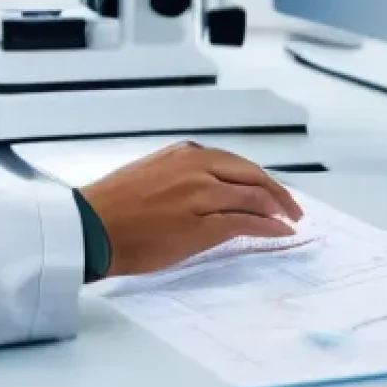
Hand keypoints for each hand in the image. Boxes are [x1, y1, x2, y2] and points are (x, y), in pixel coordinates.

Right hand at [80, 141, 303, 277]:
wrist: (93, 226)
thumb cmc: (113, 206)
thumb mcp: (150, 174)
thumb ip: (182, 176)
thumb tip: (209, 191)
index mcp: (183, 154)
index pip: (234, 162)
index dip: (260, 178)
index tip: (271, 190)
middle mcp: (196, 167)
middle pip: (252, 175)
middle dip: (279, 192)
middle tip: (293, 208)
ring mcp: (201, 195)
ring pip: (254, 197)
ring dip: (279, 210)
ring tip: (290, 222)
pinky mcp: (202, 224)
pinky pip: (247, 222)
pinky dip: (269, 227)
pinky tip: (280, 233)